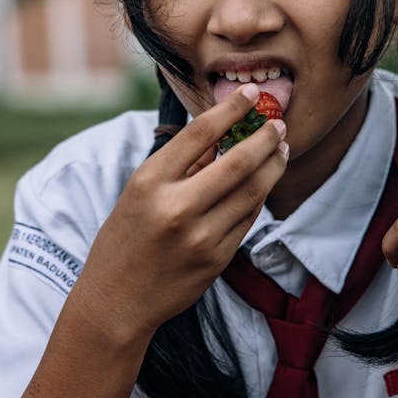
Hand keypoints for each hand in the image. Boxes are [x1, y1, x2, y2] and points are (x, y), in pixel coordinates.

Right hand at [71, 84, 287, 343]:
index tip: (250, 94)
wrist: (116, 302)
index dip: (231, 109)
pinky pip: (248, 220)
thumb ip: (180, 164)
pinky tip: (263, 183)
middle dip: (266, 138)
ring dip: (273, 166)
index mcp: (149, 182)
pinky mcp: (217, 260)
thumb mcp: (139, 192)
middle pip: (239, 163)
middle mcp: (176, 208)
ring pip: (253, 192)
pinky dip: (258, 197)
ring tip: (281, 149)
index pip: (200, 133)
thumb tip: (222, 133)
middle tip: (279, 124)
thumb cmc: (124, 239)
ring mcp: (200, 237)